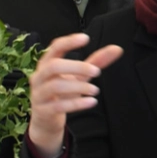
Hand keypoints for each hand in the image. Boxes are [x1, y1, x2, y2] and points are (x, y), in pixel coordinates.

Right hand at [27, 34, 123, 157]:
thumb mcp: (80, 76)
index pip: (55, 47)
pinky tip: (92, 102)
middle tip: (97, 71)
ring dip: (79, 87)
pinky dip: (77, 103)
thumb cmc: (63, 93)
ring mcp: (39, 94)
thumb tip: (117, 49)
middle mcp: (39, 76)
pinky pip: (58, 106)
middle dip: (77, 67)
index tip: (86, 38)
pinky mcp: (43, 110)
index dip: (69, 42)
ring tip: (96, 90)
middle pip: (54, 66)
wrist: (47, 120)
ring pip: (56, 86)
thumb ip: (96, 62)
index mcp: (47, 63)